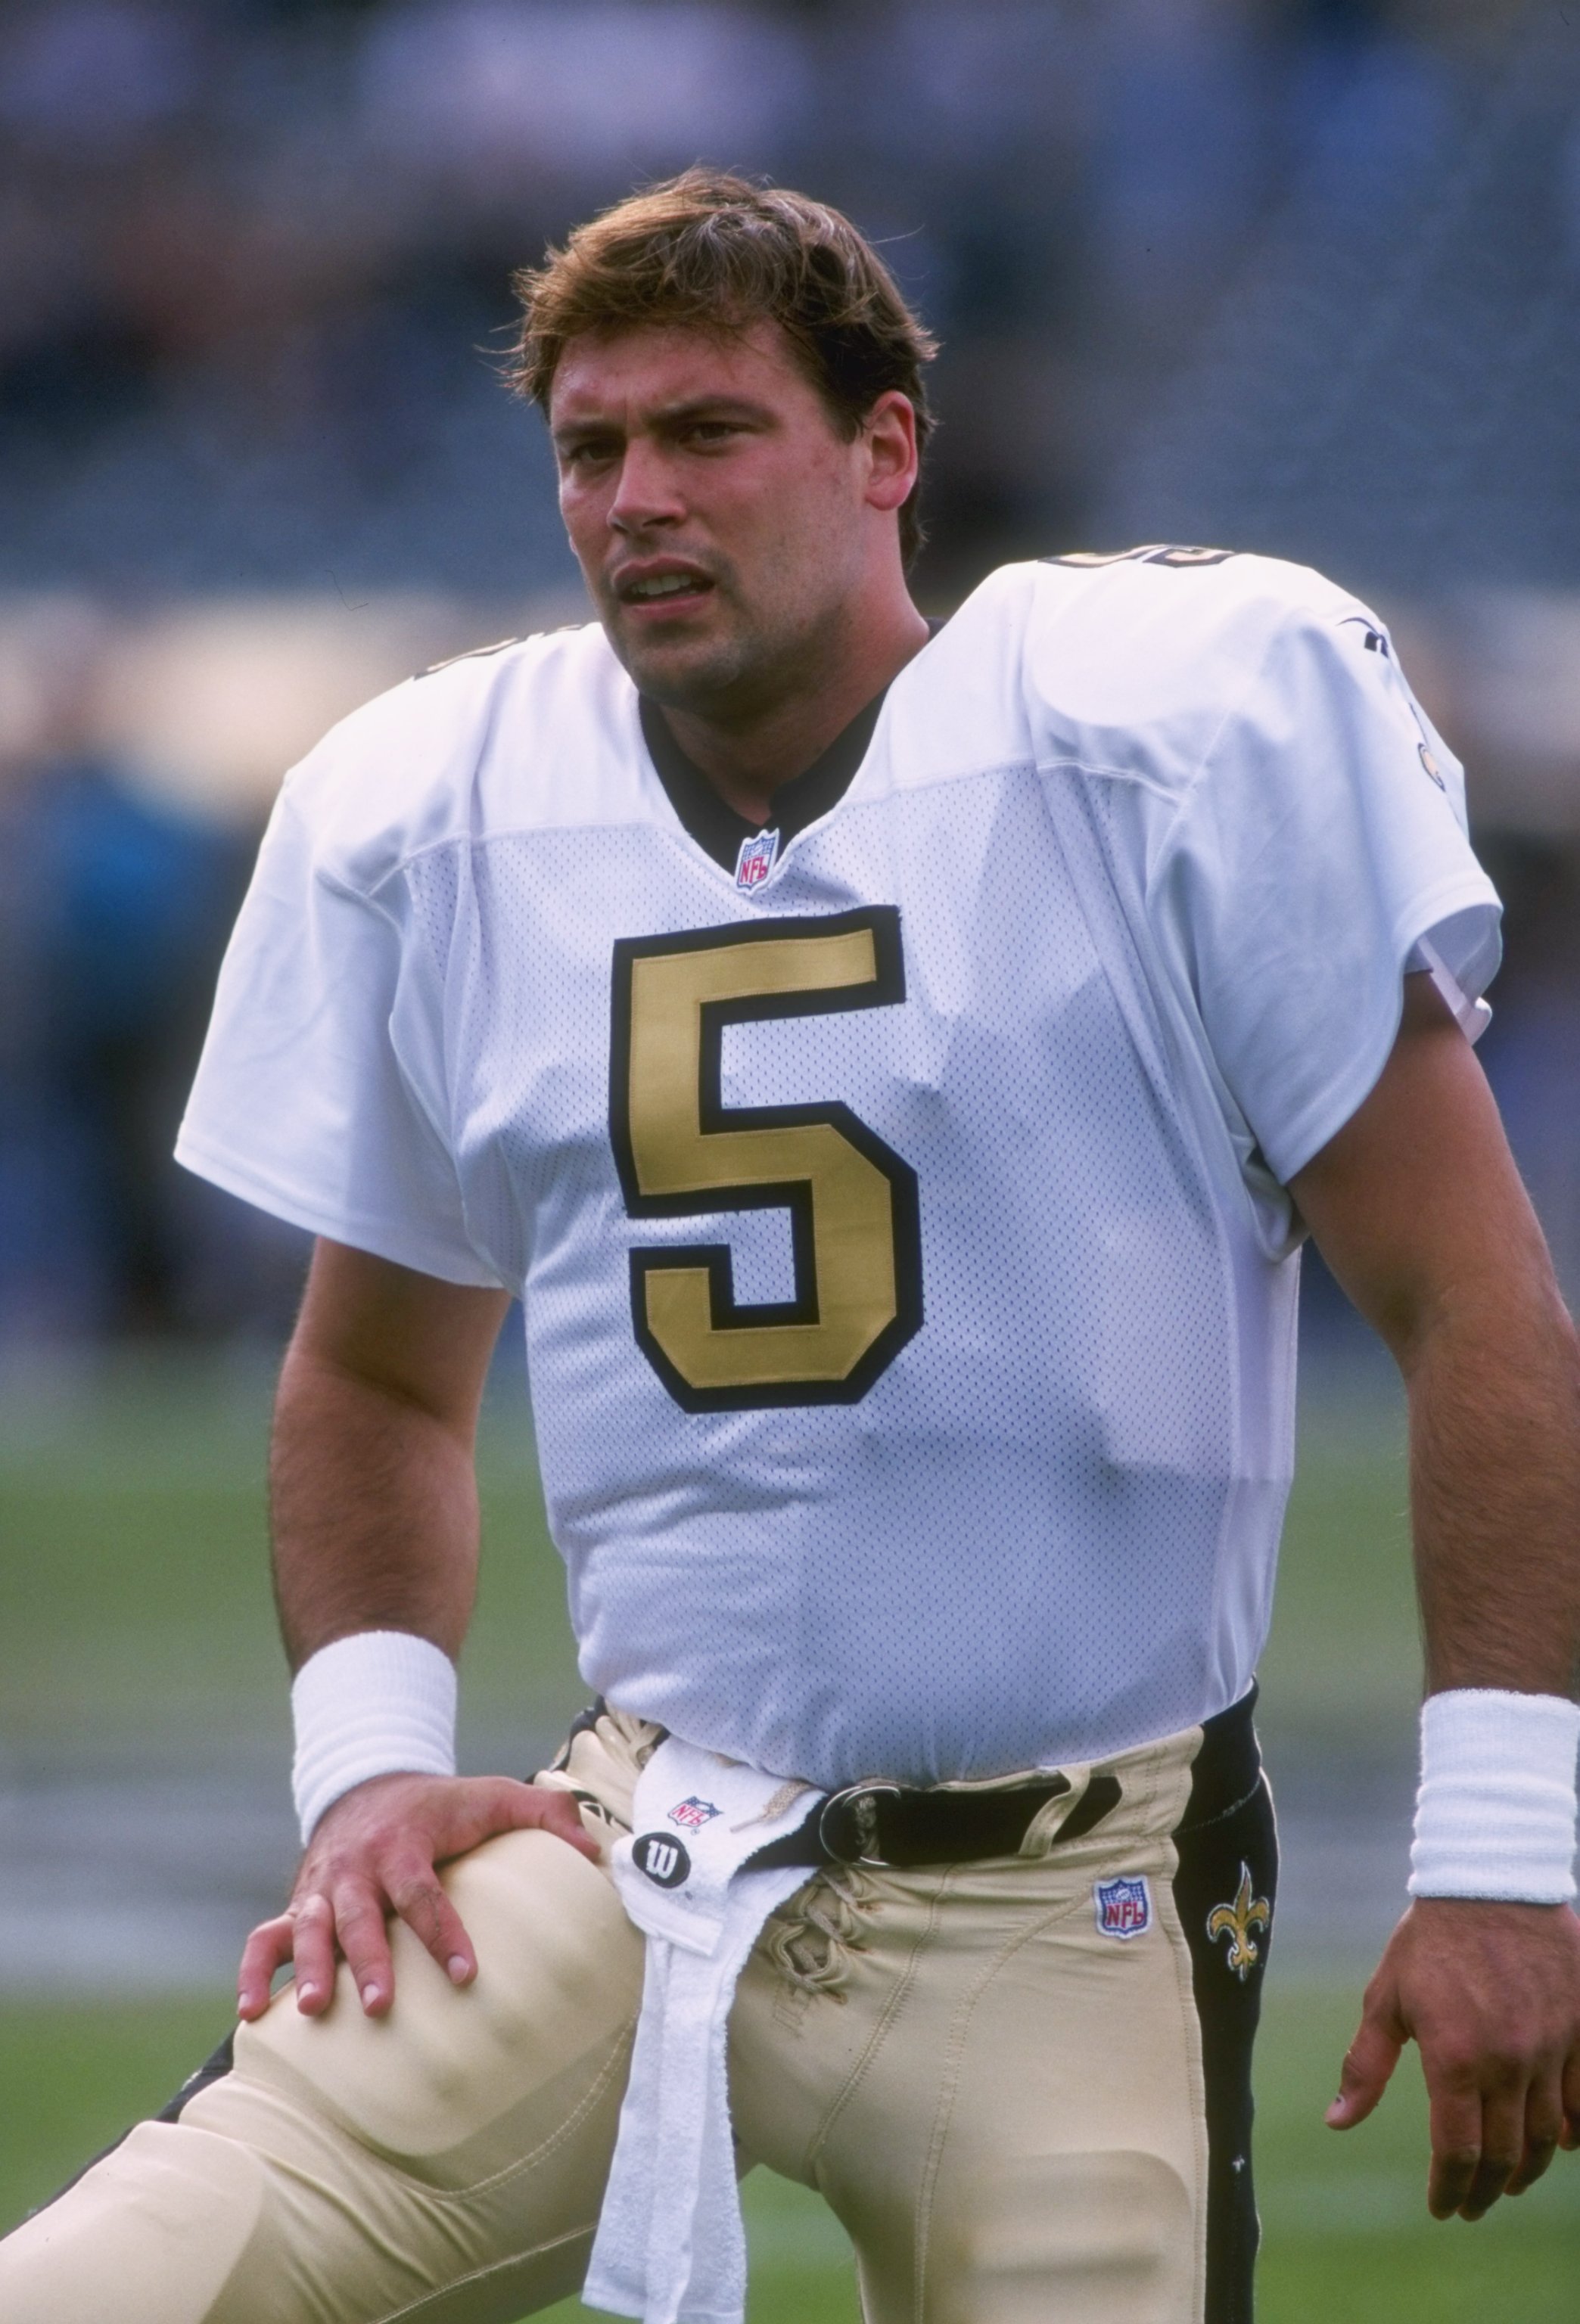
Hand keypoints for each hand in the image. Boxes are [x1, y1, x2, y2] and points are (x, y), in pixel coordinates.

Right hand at [237, 1772, 601, 2021]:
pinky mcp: (298, 1905)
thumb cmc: (442, 1805)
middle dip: (368, 1959)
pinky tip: (254, 2013)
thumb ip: (546, 1817)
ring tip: (314, 2010)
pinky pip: (264, 1937)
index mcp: (404, 1843)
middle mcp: (357, 1868)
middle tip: (380, 2005)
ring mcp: (321, 1888)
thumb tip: (597, 1853)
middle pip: (359, 1915)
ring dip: (307, 1968)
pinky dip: (254, 1972)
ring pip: (306, 1927)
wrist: (368, 1785)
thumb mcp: (493, 1795)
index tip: (467, 1973)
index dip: (444, 1932)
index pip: (425, 1892)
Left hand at [1327, 1897, 1579, 2218]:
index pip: (1457, 2152)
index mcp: (1455, 2059)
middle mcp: (1508, 2063)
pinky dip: (1575, 2131)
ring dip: (1530, 2170)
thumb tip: (1337, 2122)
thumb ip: (1366, 2065)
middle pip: (1505, 2155)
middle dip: (1486, 2191)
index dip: (1449, 2189)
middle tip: (1472, 2205)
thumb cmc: (1430, 1940)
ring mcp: (1550, 2049)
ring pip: (1548, 2136)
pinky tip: (1562, 2144)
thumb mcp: (1386, 1997)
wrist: (1493, 1881)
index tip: (1442, 2207)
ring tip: (1509, 2183)